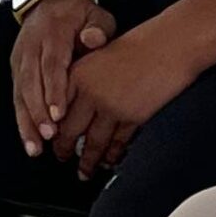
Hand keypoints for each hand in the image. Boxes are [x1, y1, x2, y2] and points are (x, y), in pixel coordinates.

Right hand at [10, 0, 111, 155]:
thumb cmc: (77, 14)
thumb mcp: (95, 14)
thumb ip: (97, 28)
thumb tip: (93, 39)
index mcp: (52, 34)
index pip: (51, 64)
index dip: (53, 90)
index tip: (58, 113)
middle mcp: (32, 47)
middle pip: (31, 83)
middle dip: (38, 112)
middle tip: (48, 136)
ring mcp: (20, 58)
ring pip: (19, 93)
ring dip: (26, 121)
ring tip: (34, 146)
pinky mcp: (16, 69)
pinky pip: (16, 96)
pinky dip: (21, 118)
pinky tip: (28, 138)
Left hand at [54, 24, 201, 177]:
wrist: (169, 44)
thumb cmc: (139, 46)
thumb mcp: (98, 56)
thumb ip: (82, 81)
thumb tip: (69, 109)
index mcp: (77, 74)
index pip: (54, 110)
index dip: (49, 129)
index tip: (47, 139)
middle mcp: (89, 92)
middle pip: (69, 130)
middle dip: (63, 150)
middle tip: (61, 159)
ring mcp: (111, 107)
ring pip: (92, 143)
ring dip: (87, 161)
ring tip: (84, 171)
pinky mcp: (132, 117)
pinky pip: (117, 144)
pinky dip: (112, 156)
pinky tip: (109, 160)